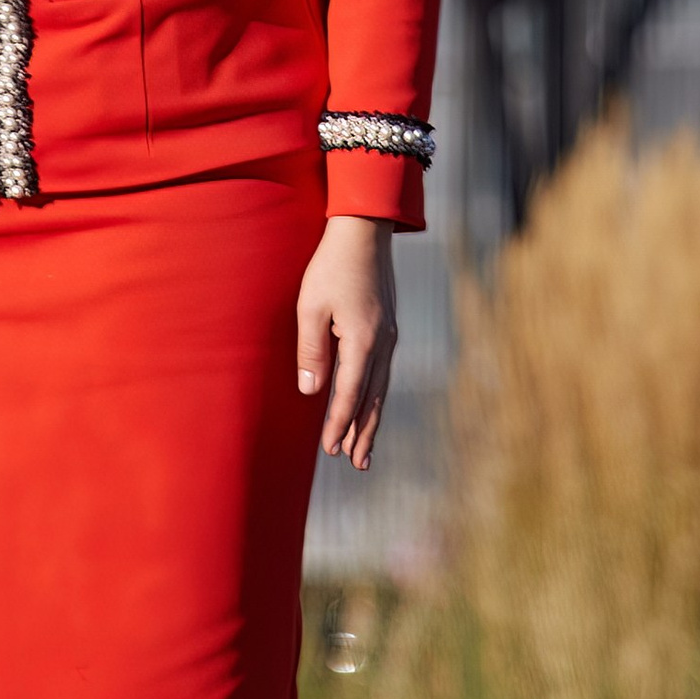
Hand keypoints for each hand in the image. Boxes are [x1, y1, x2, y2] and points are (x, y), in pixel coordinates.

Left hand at [296, 215, 396, 469]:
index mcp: (363, 340)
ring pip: (380, 388)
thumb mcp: (310, 309)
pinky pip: (381, 372)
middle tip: (357, 464)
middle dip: (362, 433)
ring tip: (364, 449)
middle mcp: (382, 343)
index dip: (338, 424)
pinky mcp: (386, 329)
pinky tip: (368, 408)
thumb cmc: (331, 268)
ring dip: (371, 420)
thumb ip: (311, 352)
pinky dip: (374, 396)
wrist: (364, 234)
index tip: (330, 450)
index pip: (349, 393)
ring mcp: (389, 337)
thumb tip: (312, 392)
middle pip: (372, 399)